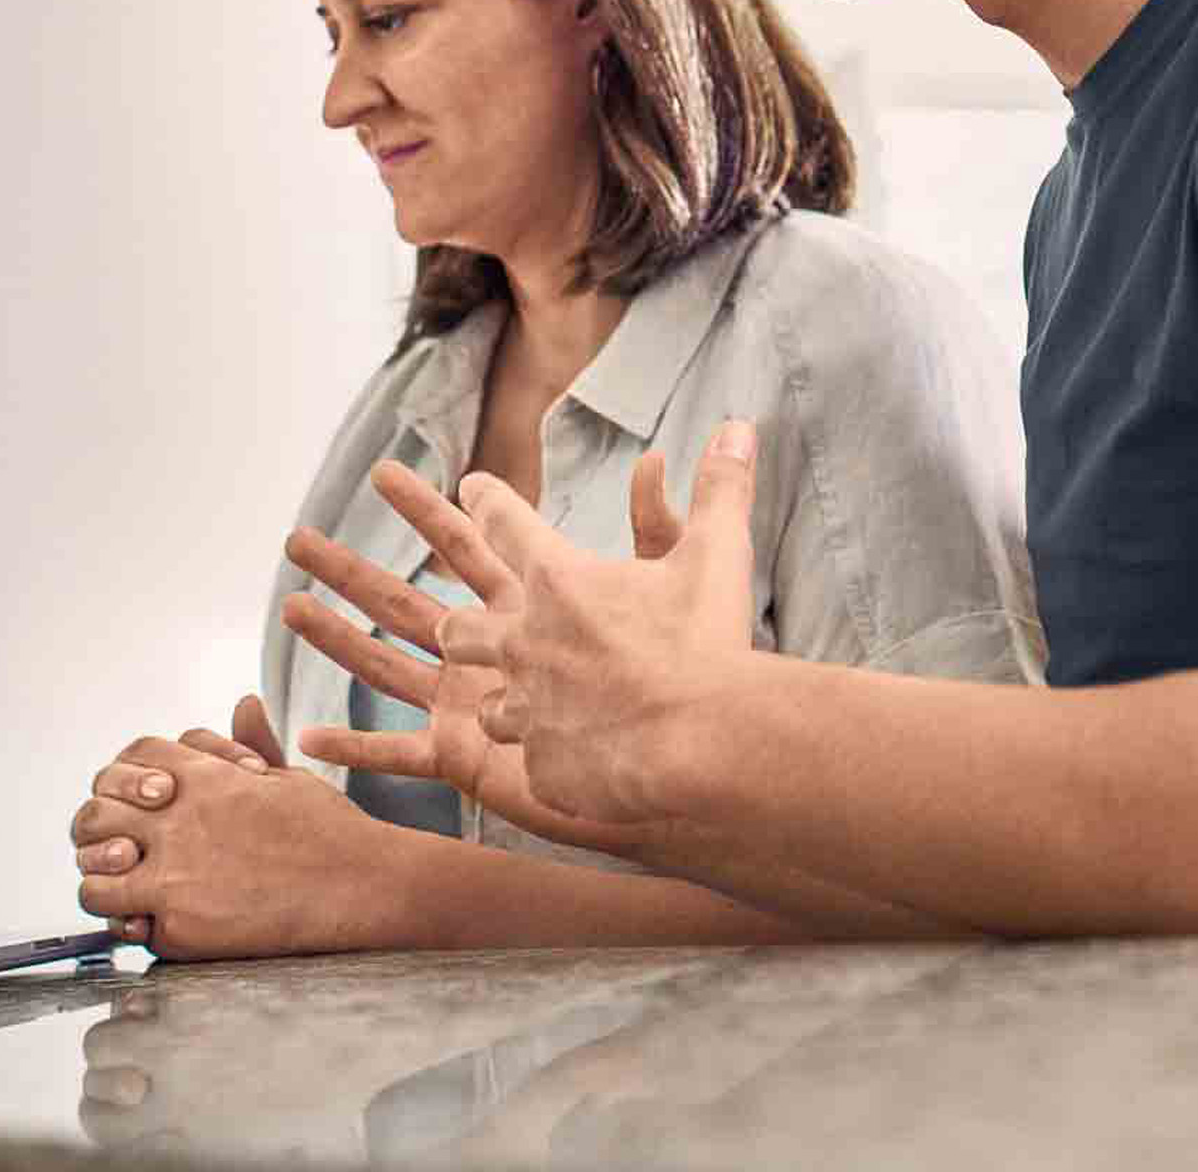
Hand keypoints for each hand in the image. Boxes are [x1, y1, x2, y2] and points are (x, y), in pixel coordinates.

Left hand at [68, 702, 395, 958]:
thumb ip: (250, 744)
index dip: (128, 775)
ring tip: (125, 886)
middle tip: (118, 844)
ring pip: (93, 872)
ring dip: (103, 878)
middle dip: (99, 827)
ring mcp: (173, 874)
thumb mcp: (286, 774)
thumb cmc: (327, 830)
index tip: (139, 799)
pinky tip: (147, 918)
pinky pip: (120, 922)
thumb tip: (244, 703)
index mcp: (202, 776)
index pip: (132, 756)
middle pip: (96, 812)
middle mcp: (177, 819)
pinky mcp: (179, 926)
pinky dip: (125, 921)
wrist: (355, 886)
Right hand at [279, 457, 678, 854]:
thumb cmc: (689, 674)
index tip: (386, 473)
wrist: (685, 760)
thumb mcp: (676, 578)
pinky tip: (307, 736)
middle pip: (405, 596)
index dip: (427, 509)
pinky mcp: (466, 758)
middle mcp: (488, 650)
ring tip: (287, 605)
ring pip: (384, 661)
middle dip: (352, 566)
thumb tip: (660, 456)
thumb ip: (662, 519)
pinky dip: (354, 746)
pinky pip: (398, 752)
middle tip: (298, 534)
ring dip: (334, 635)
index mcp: (527, 605)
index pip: (465, 542)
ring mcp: (470, 703)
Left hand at [449, 418, 760, 826]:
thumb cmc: (708, 644)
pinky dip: (549, 761)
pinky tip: (566, 765)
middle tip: (460, 625)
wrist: (702, 747)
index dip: (486, 502)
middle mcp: (528, 643)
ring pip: (491, 707)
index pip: (504, 524)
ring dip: (503, 702)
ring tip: (510, 705)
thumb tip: (737, 427)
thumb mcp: (717, 555)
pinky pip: (533, 764)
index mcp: (559, 582)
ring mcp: (531, 712)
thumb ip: (720, 490)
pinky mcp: (544, 770)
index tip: (469, 488)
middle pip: (463, 628)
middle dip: (462, 627)